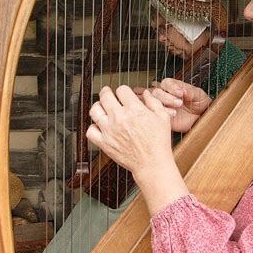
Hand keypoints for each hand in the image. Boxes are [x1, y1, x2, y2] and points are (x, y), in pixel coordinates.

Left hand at [87, 85, 188, 214]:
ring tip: (101, 107)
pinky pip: (90, 131)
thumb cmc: (159, 142)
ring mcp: (110, 130)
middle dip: (106, 92)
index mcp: (134, 109)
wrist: (152, 163)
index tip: (124, 93)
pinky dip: (93, 127)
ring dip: (98, 106)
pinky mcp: (104, 143)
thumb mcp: (163, 117)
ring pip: (94, 110)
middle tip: (107, 93)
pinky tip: (99, 126)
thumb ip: (153, 102)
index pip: (121, 90)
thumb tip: (146, 93)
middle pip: (105, 96)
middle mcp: (119, 117)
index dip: (123, 90)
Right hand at [148, 79, 211, 132]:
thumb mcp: (199, 94)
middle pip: (156, 91)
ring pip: (151, 102)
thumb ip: (190, 91)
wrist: (201, 118)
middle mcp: (166, 95)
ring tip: (174, 112)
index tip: (180, 93)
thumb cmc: (200, 103)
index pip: (166, 82)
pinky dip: (159, 114)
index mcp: (174, 86)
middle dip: (166, 97)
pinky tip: (170, 116)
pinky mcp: (161, 116)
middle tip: (179, 103)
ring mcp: (162, 105)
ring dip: (161, 106)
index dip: (171, 87)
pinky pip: (153, 114)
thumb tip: (182, 89)